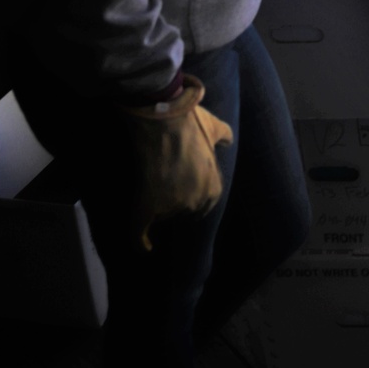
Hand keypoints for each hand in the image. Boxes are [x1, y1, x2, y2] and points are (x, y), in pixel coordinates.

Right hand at [121, 74, 233, 250]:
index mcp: (213, 187)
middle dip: (177, 202)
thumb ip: (224, 136)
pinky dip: (141, 242)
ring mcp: (172, 207)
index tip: (184, 189)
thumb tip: (227, 140)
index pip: (205, 203)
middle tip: (166, 184)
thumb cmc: (191, 123)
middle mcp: (196, 202)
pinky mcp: (147, 207)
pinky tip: (144, 247)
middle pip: (185, 211)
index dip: (194, 196)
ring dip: (158, 208)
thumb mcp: (215, 127)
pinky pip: (141, 232)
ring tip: (150, 186)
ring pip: (163, 215)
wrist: (165, 120)